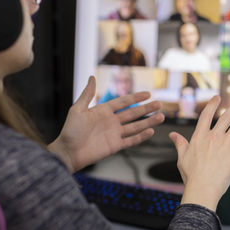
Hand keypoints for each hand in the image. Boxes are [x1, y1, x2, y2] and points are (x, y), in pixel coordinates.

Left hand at [48, 76, 163, 171]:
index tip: (148, 93)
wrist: (68, 152)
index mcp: (103, 111)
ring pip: (136, 126)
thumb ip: (87, 94)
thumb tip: (92, 77)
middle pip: (133, 113)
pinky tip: (151, 131)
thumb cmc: (70, 131)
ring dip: (148, 122)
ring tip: (161, 116)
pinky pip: (131, 140)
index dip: (136, 97)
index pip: (123, 102)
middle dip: (147, 108)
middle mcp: (111, 121)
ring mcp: (115, 134)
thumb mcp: (77, 109)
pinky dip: (141, 136)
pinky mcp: (116, 146)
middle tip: (160, 104)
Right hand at [169, 96, 229, 210]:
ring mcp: (226, 143)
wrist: (203, 187)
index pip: (206, 115)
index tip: (217, 97)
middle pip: (226, 116)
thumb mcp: (182, 157)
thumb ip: (180, 143)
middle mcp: (214, 136)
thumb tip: (172, 134)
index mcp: (200, 136)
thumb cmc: (192, 174)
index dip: (212, 104)